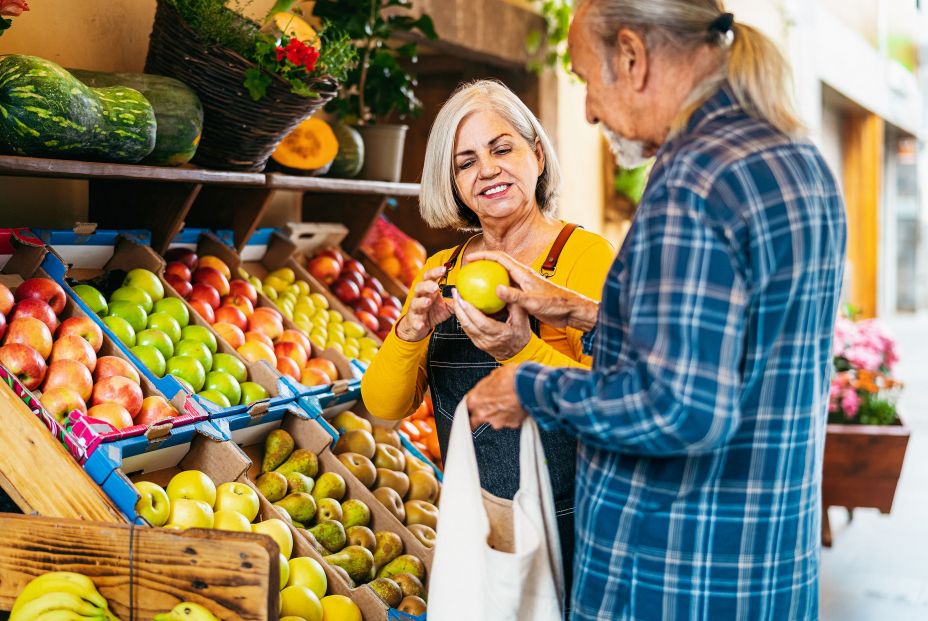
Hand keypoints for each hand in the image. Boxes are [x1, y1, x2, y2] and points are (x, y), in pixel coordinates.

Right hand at [395, 266, 452, 341]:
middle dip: (427, 286)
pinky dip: (418, 323)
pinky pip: (415, 321)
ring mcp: (415, 309)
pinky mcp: (414, 321)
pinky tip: (421, 324)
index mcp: (428, 291)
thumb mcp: (446, 306)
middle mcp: (420, 297)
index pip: (429, 278)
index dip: (435, 272)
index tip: (444, 269)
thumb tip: (467, 294)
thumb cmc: (433, 312)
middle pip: (419, 287)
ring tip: (428, 302)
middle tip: (435, 286)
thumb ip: (455, 299)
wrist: (418, 326)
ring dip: (421, 302)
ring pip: (415, 302)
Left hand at [452, 288, 530, 359]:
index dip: (471, 311)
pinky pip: (467, 329)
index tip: (464, 299)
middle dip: (459, 308)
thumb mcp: (523, 320)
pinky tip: (461, 308)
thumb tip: (506, 289)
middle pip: (468, 324)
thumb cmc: (521, 337)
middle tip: (456, 293)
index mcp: (500, 334)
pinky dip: (462, 317)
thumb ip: (515, 304)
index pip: (482, 323)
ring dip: (458, 312)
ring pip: (465, 327)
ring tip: (456, 298)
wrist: (518, 353)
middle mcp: (488, 340)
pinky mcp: (477, 342)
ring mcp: (481, 343)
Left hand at [466, 364, 526, 429]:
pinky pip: (510, 421)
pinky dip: (513, 415)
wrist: (528, 385)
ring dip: (501, 414)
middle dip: (483, 414)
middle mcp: (483, 413)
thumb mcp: (495, 374)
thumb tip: (491, 383)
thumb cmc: (512, 377)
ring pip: (495, 420)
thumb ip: (489, 384)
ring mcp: (497, 421)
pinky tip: (518, 406)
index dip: (471, 407)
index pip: (466, 409)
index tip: (473, 408)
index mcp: (475, 399)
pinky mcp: (511, 424)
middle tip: (492, 406)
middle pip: (477, 419)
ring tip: (510, 402)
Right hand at [468, 250, 598, 330]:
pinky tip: (489, 301)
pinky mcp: (526, 293)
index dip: (483, 256)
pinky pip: (507, 289)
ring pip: (502, 277)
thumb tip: (496, 289)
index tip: (469, 259)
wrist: (571, 310)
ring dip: (489, 277)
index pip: (500, 258)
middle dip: (483, 264)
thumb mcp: (533, 302)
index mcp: (523, 273)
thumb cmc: (556, 305)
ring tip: (475, 284)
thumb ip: (515, 296)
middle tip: (468, 271)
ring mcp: (524, 284)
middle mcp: (523, 276)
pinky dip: (496, 291)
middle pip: (499, 264)